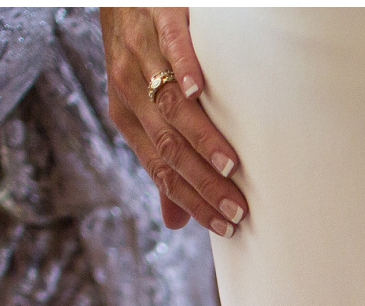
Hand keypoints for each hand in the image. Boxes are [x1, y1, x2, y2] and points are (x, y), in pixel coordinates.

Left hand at [100, 8, 247, 235]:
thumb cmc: (140, 57)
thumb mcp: (142, 109)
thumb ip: (163, 162)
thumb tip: (176, 222)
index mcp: (128, 119)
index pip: (162, 171)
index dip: (192, 200)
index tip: (225, 224)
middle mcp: (130, 91)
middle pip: (168, 146)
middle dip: (203, 182)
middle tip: (236, 206)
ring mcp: (143, 56)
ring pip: (169, 105)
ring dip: (200, 138)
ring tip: (228, 164)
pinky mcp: (160, 21)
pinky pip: (171, 49)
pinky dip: (183, 70)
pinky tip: (198, 91)